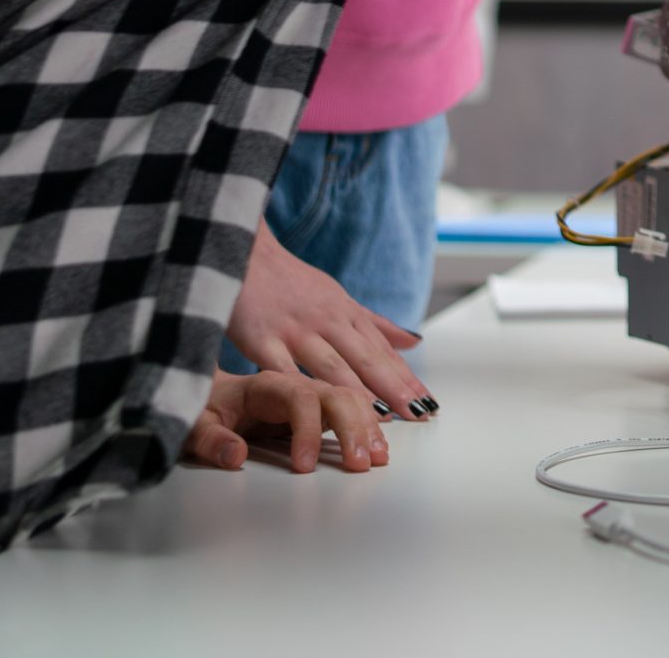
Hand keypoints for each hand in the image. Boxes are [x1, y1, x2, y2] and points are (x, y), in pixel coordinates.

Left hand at [187, 368, 387, 474]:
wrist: (212, 393)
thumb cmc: (206, 409)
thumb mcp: (195, 424)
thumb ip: (211, 440)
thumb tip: (237, 457)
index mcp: (266, 383)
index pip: (299, 398)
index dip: (307, 430)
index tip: (304, 466)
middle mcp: (297, 382)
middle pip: (335, 394)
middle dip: (353, 427)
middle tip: (360, 464)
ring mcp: (312, 390)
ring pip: (352, 397)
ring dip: (369, 425)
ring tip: (379, 457)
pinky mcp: (321, 403)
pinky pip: (354, 406)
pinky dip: (371, 423)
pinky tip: (380, 444)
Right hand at [227, 215, 436, 419]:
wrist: (240, 250)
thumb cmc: (289, 281)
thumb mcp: (337, 297)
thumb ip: (375, 324)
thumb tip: (414, 341)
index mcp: (345, 313)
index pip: (382, 350)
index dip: (406, 378)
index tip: (428, 405)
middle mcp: (326, 320)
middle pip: (365, 358)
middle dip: (393, 388)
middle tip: (416, 415)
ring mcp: (294, 329)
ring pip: (331, 365)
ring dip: (356, 393)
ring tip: (380, 419)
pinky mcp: (261, 338)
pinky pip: (282, 369)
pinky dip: (301, 390)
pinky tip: (314, 411)